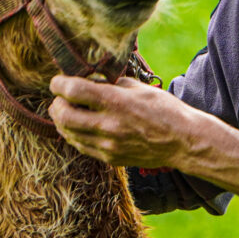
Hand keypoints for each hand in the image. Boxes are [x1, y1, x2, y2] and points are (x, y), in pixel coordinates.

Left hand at [49, 75, 195, 168]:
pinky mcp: (109, 157)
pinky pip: (81, 146)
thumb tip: (92, 79)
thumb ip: (113, 84)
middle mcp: (108, 125)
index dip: (59, 83)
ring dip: (62, 121)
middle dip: (56, 104)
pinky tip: (80, 127)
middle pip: (62, 115)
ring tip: (66, 112)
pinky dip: (74, 135)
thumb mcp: (140, 88)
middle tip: (60, 98)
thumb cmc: (165, 110)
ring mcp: (107, 145)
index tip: (58, 81)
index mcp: (115, 102)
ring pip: (68, 133)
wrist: (183, 141)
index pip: (72, 90)